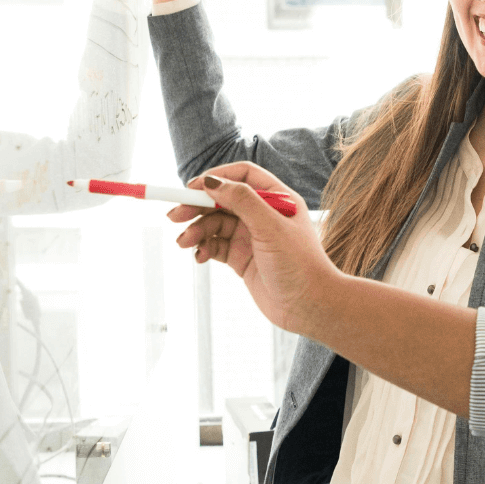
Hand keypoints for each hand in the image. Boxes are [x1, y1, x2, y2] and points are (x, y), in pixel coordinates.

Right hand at [168, 162, 336, 334]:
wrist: (310, 307)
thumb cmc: (299, 264)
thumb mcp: (270, 227)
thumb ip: (242, 200)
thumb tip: (212, 181)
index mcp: (278, 199)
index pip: (242, 176)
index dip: (216, 178)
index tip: (192, 187)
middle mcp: (264, 215)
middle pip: (222, 200)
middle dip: (197, 206)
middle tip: (174, 216)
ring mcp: (252, 237)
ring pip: (215, 224)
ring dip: (197, 231)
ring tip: (183, 243)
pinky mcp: (242, 258)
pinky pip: (216, 246)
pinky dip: (204, 248)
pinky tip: (198, 256)